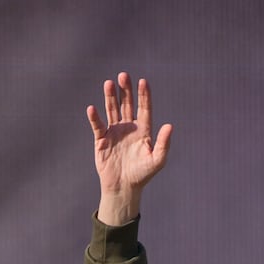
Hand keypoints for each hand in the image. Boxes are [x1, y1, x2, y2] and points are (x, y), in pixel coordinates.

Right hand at [87, 72, 172, 226]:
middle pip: (127, 104)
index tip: (143, 81)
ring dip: (110, 97)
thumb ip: (163, 143)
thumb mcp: (157, 160)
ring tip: (109, 83)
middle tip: (123, 75)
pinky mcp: (102, 139)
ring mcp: (115, 132)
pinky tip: (92, 109)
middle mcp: (129, 127)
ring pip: (112, 110)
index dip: (144, 95)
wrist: (124, 188)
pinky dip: (95, 117)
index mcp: (143, 130)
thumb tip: (170, 125)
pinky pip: (98, 125)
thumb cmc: (142, 175)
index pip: (144, 108)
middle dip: (125, 90)